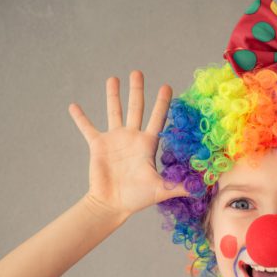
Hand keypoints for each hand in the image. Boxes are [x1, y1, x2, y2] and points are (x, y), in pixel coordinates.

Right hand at [68, 70, 189, 218]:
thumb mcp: (162, 189)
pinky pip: (87, 128)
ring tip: (113, 78)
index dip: (163, 103)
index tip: (167, 86)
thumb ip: (181, 185)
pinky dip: (80, 118)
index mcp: (147, 144)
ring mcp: (115, 139)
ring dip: (113, 95)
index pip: (158, 118)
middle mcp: (132, 137)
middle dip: (137, 90)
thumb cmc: (137, 197)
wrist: (113, 204)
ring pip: (114, 111)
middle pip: (136, 108)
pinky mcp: (98, 145)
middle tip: (138, 72)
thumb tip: (203, 187)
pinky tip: (73, 105)